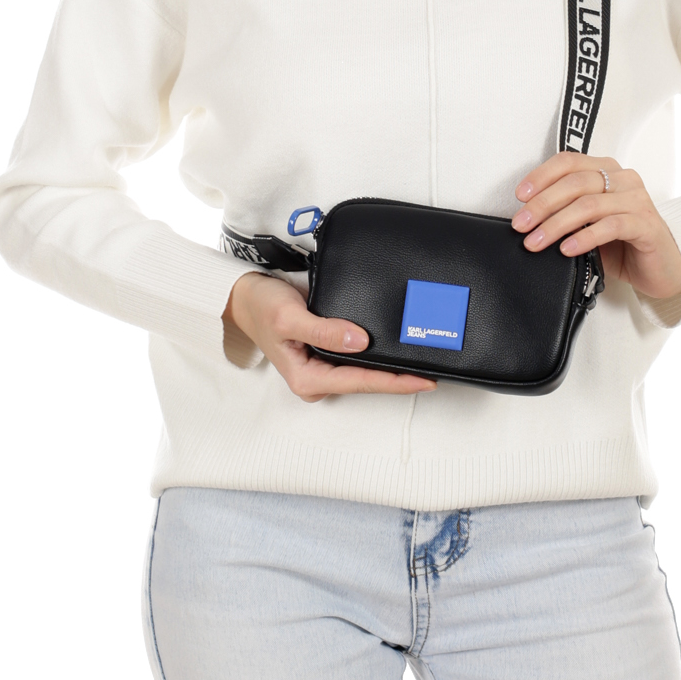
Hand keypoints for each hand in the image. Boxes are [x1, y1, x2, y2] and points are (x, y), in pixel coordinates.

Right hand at [225, 271, 437, 402]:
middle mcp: (317, 379)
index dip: (395, 382)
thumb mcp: (289, 317)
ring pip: (365, 373)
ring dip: (392, 368)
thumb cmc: (262, 306)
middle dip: (399, 378)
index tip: (425, 380)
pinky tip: (398, 350)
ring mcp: (322, 369)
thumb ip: (324, 330)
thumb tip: (359, 342)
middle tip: (435, 370)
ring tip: (424, 362)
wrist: (245, 297)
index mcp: (308, 379)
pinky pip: (358, 361)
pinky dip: (379, 355)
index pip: (361, 382)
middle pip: (367, 382)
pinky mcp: (326, 356)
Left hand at [512, 154, 680, 300]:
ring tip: (537, 241)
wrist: (660, 269)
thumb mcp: (588, 225)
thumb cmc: (622, 244)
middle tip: (522, 225)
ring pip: (589, 204)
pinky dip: (584, 237)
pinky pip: (611, 226)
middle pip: (575, 182)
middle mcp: (624, 179)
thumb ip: (566, 214)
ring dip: (557, 224)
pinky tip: (567, 249)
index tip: (520, 196)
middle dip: (542, 204)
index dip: (540, 176)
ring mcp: (637, 200)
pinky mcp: (646, 225)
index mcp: (607, 171)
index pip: (568, 162)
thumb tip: (529, 218)